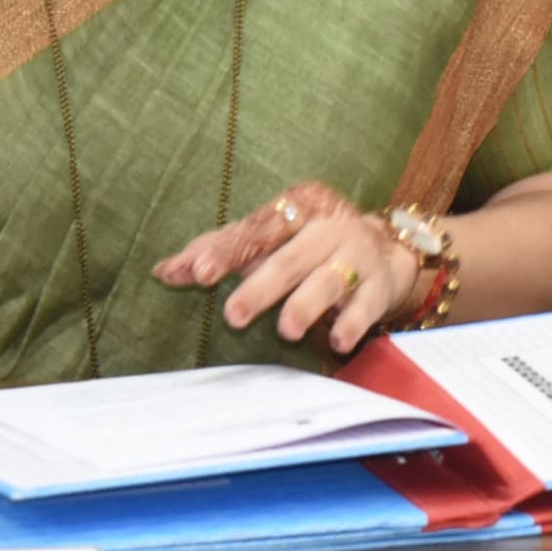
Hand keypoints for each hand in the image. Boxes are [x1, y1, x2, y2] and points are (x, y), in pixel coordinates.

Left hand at [155, 182, 419, 355]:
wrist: (388, 249)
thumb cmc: (309, 244)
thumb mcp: (271, 239)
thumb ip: (220, 251)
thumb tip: (163, 271)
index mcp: (296, 208)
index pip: (255, 231)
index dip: (226, 252)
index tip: (198, 273)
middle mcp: (327, 227)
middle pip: (290, 257)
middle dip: (262, 286)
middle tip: (233, 315)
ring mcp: (357, 254)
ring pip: (328, 280)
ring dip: (306, 305)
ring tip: (286, 330)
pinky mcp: (380, 285)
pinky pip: (365, 305)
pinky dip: (352, 323)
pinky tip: (337, 341)